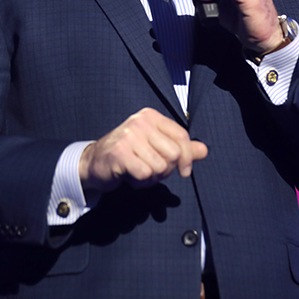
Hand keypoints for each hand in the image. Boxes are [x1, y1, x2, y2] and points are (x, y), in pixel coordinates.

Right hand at [79, 108, 207, 191]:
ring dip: (151, 178)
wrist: (94, 163)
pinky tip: (129, 176)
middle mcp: (140, 121)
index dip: (188, 157)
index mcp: (151, 116)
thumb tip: (204, 150)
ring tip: (137, 171)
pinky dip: (140, 182)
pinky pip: (145, 175)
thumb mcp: (155, 147)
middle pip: (173, 154)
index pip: (181, 135)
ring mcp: (129, 136)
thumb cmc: (128, 155)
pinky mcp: (120, 153)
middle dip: (165, 170)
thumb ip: (180, 148)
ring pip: (160, 167)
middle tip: (149, 169)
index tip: (184, 171)